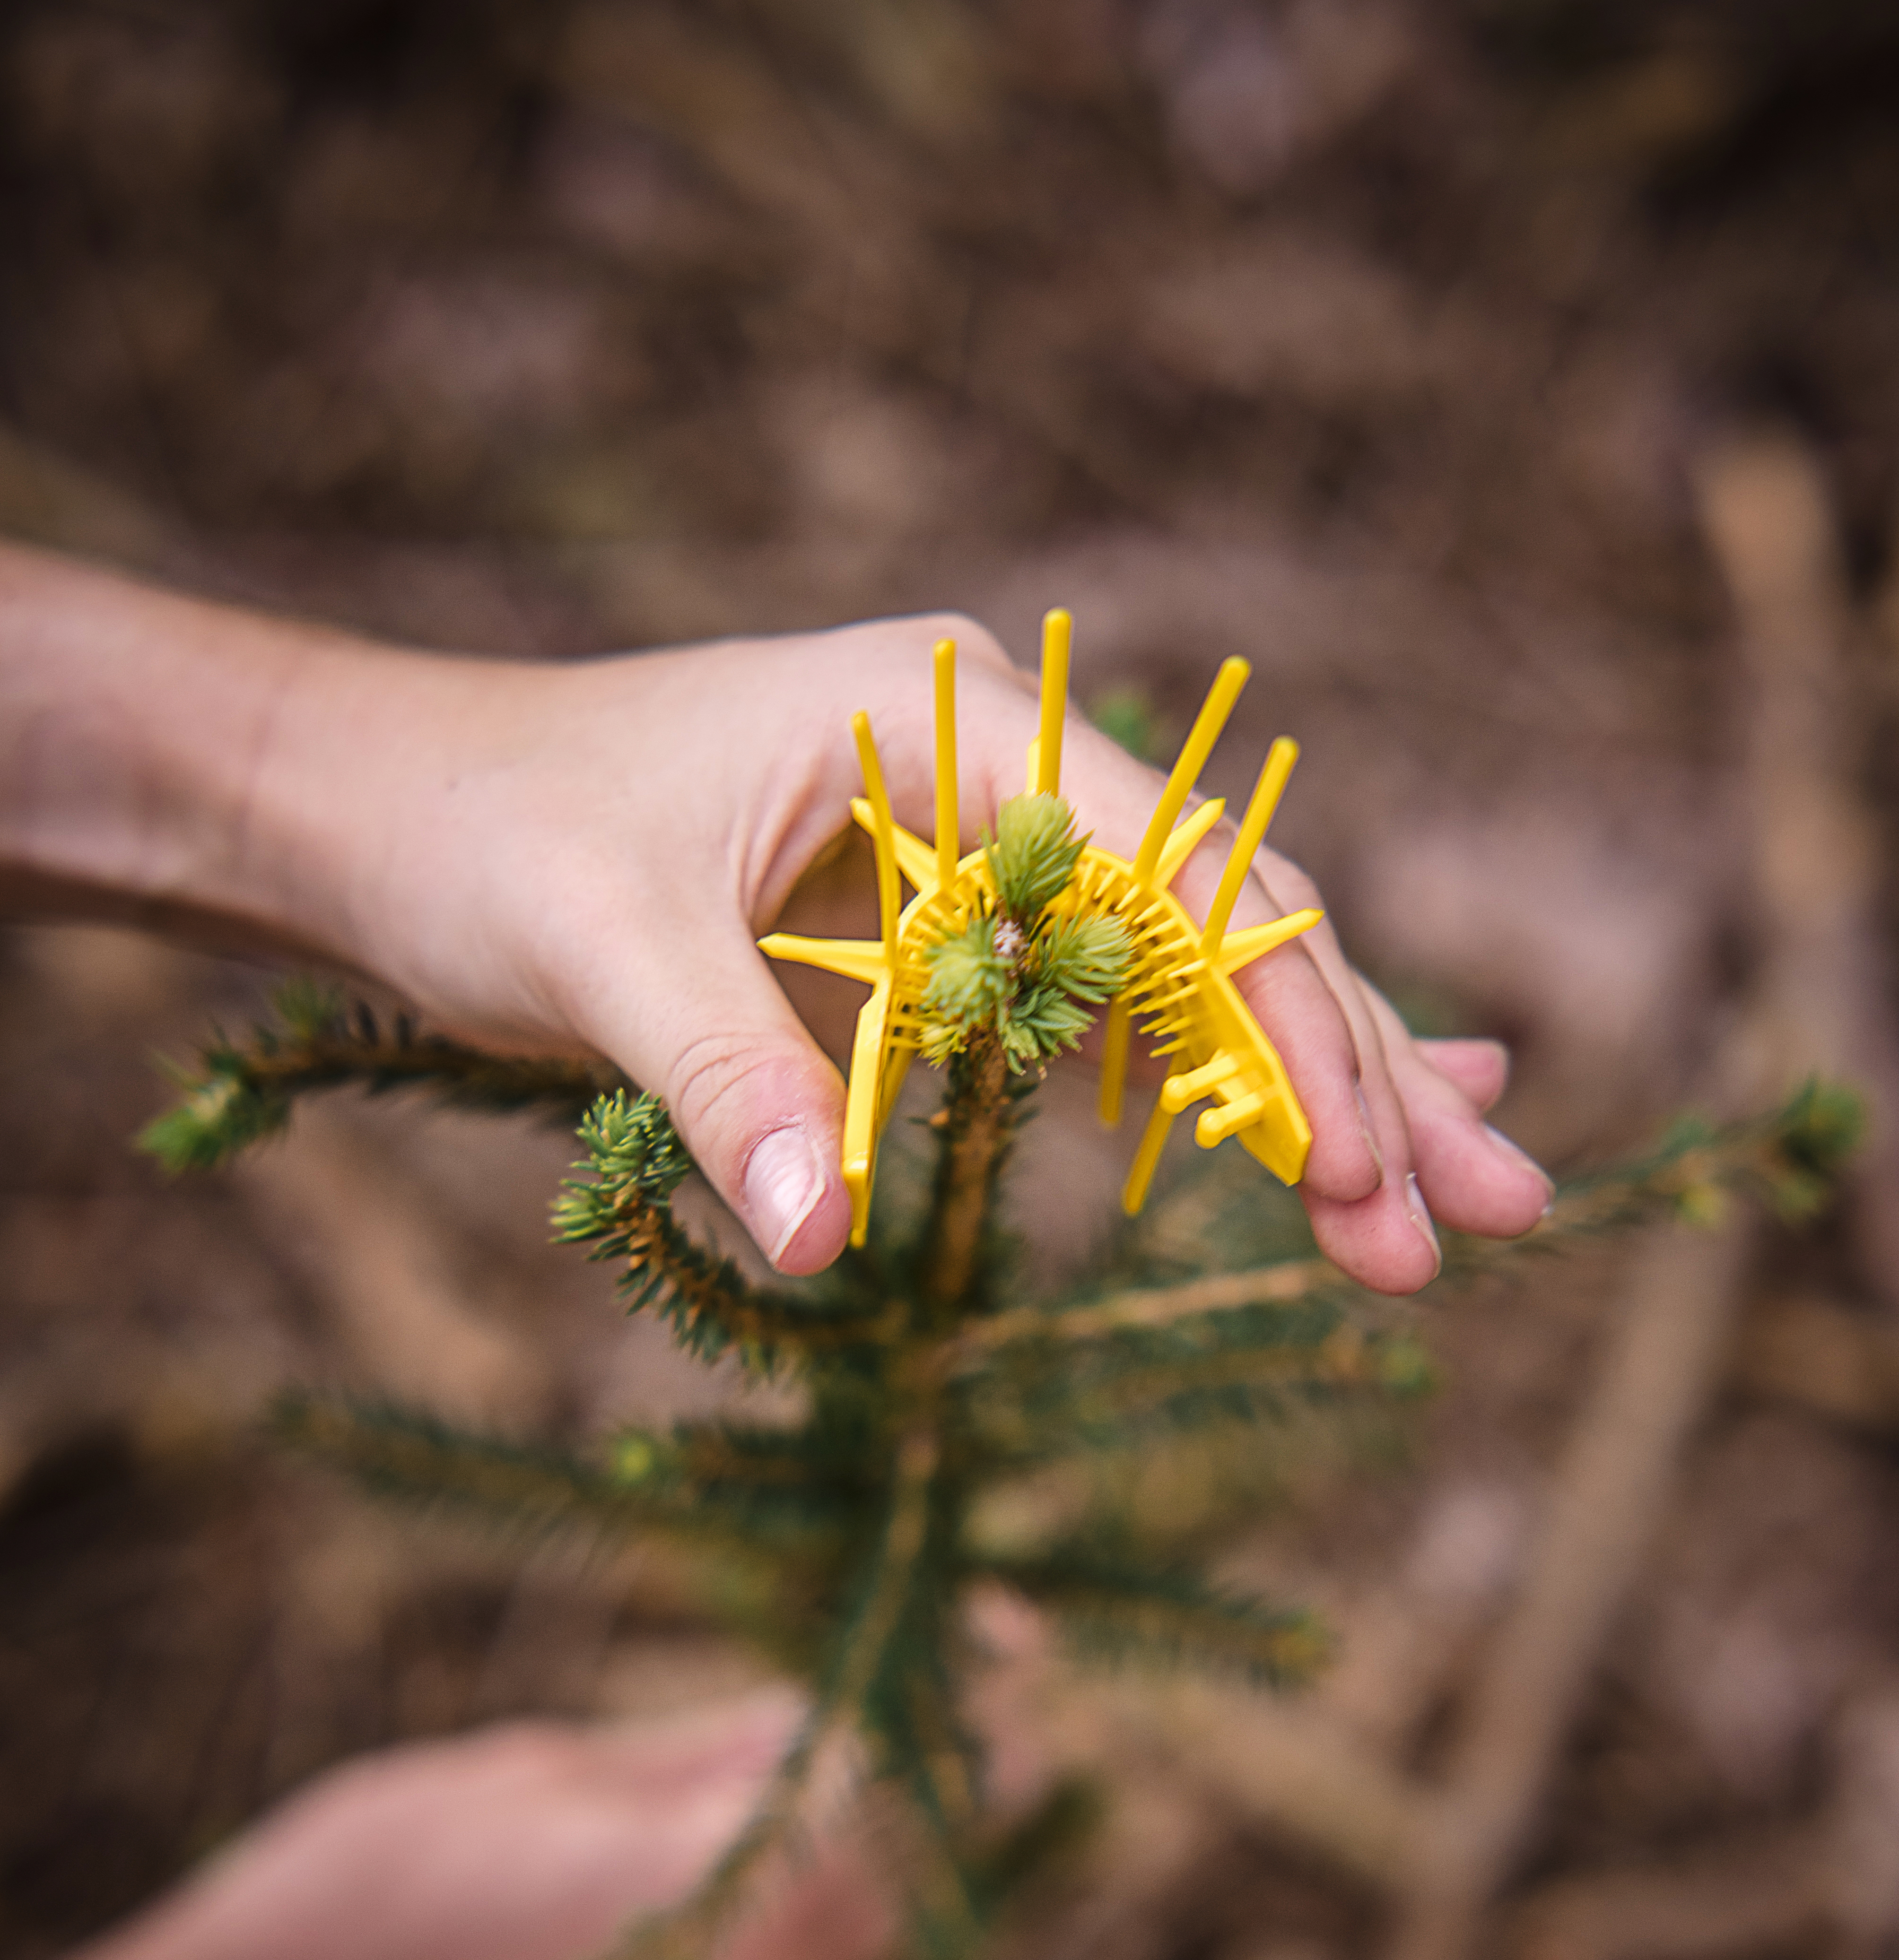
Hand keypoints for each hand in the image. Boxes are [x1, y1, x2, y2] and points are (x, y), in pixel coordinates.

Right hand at [0, 1691, 892, 1959]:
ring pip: (854, 1949)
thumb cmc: (362, 1884)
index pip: (896, 1791)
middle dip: (943, 1777)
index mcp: (704, 1903)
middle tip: (949, 1679)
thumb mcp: (539, 1774)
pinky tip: (755, 1858)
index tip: (1003, 1632)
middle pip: (907, 1880)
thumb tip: (831, 1700)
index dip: (964, 1702)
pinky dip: (799, 1926)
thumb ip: (709, 1753)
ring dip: (876, 1853)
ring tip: (854, 1751)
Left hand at [239, 610, 1551, 1291]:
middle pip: (1225, 920)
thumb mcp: (590, 950)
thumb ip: (723, 1080)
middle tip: (1490, 1221)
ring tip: (1443, 1216)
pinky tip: (1312, 1144)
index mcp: (943, 716)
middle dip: (1353, 1076)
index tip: (1361, 1172)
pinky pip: (1102, 1008)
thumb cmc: (475, 836)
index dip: (1285, 1027)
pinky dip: (1205, 1085)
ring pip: (1189, 971)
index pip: (1176, 877)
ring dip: (1312, 1093)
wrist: (371, 805)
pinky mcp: (939, 923)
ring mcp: (975, 840)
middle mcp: (989, 761)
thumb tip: (831, 1243)